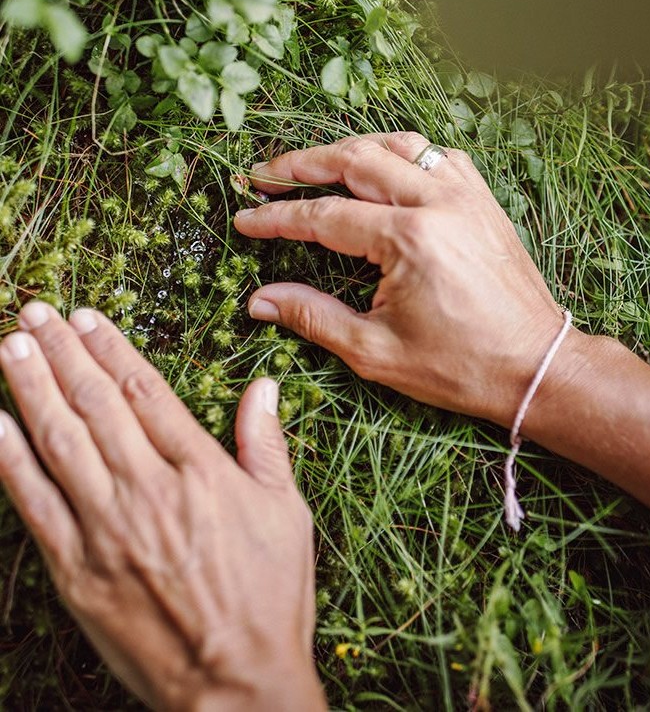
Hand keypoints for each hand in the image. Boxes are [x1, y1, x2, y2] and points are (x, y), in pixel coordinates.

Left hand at [0, 302, 325, 711]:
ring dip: (30, 388)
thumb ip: (266, 445)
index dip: (110, 347)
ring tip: (10, 345)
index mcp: (200, 470)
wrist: (234, 686)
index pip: (144, 390)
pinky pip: (33, 503)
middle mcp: (148, 489)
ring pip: (59, 441)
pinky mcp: (76, 570)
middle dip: (61, 352)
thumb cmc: (270, 596)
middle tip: (35, 312)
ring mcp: (106, 529)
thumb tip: (264, 386)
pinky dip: (8, 459)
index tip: (88, 317)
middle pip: (94, 404)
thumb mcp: (286, 513)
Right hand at [234, 132, 583, 429]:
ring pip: (397, 145)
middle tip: (264, 174)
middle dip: (302, 164)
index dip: (277, 217)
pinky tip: (383, 168)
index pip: (324, 216)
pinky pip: (436, 155)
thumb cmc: (460, 366)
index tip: (244, 219)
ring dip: (350, 149)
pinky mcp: (482, 199)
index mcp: (410, 239)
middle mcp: (438, 202)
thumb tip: (259, 301)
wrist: (535, 365)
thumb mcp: (375, 351)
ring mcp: (466, 194)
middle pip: (355, 160)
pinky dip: (401, 154)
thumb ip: (313, 317)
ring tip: (314, 164)